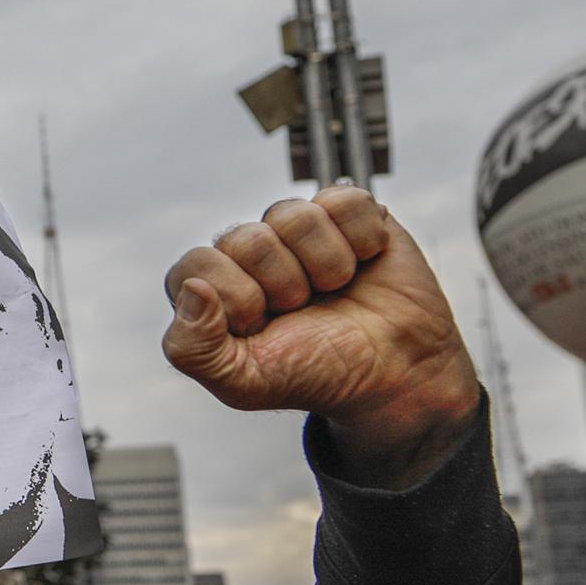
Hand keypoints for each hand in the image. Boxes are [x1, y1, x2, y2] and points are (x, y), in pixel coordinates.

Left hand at [159, 188, 479, 488]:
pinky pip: (344, 200)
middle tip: (304, 310)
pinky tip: (364, 263)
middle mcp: (248, 250)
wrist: (394, 374)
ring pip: (296, 216)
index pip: (197, 264)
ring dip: (327, 266)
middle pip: (250, 240)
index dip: (237, 299)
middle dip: (286, 286)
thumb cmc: (316, 375)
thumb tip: (192, 288)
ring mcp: (297, 229)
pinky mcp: (346, 213)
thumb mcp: (245, 384)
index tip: (261, 328)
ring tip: (335, 289)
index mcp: (213, 285)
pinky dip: (363, 240)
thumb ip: (194, 349)